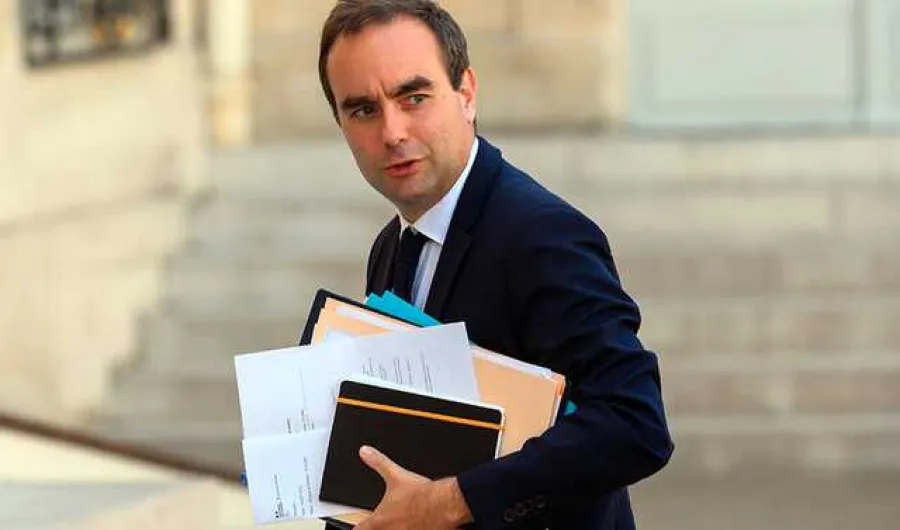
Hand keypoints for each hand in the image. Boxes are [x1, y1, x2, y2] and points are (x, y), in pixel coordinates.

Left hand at [355, 445, 472, 529]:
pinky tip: (416, 523)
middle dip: (376, 527)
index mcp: (380, 520)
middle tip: (384, 520)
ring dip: (394, 528)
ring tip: (402, 520)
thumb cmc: (421, 494)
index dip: (358, 526)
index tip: (359, 524)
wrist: (443, 504)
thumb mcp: (396, 475)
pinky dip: (410, 528)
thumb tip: (365, 452)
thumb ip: (379, 463)